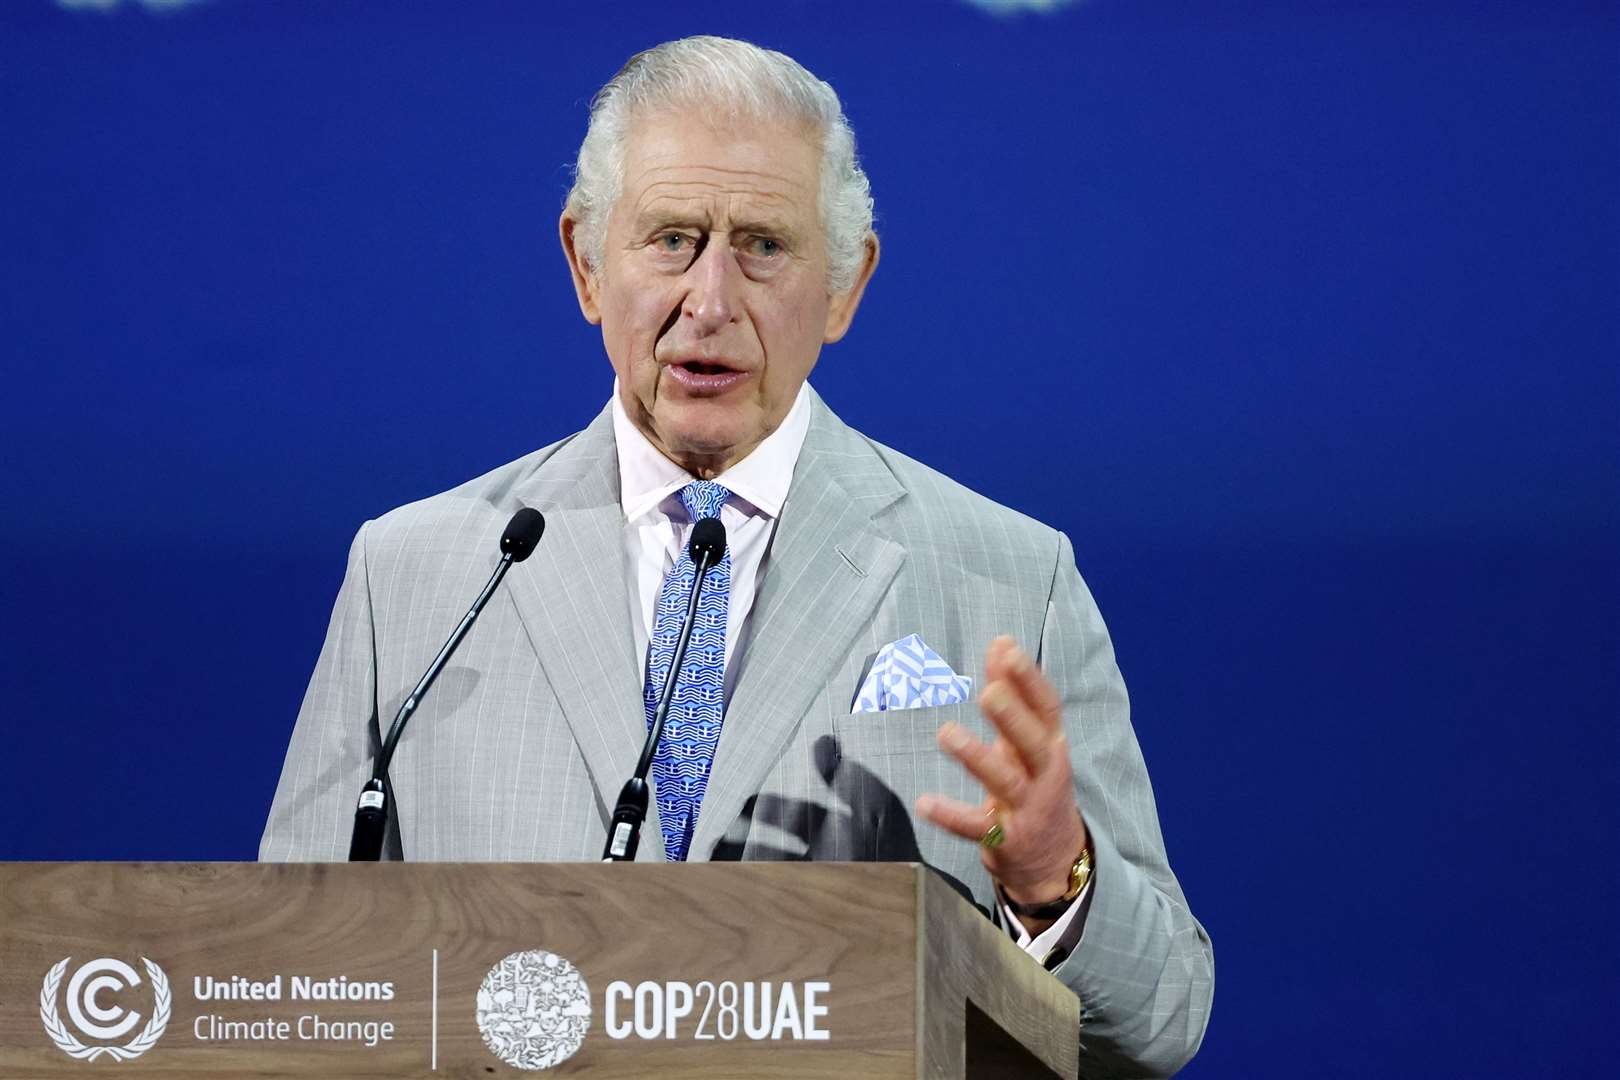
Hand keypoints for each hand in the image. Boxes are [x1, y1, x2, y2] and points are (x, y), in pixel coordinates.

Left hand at [915, 636, 1087, 912]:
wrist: (1054, 859)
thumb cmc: (1036, 783)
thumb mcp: (1029, 739)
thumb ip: (1013, 691)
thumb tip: (1000, 641)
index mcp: (1052, 745)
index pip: (1047, 707)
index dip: (1029, 678)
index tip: (1007, 649)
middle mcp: (1045, 775)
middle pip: (1032, 743)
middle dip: (1012, 718)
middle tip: (988, 692)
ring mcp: (1026, 808)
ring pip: (1005, 782)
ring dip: (976, 758)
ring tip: (946, 734)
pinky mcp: (1005, 839)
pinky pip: (976, 827)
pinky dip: (951, 816)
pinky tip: (924, 803)